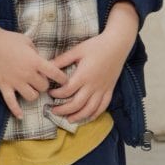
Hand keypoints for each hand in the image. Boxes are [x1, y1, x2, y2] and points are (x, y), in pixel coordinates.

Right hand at [0, 24, 70, 118]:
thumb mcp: (27, 41)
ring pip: (31, 97)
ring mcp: (15, 82)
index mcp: (35, 61)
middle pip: (43, 87)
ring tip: (31, 89)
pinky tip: (20, 116)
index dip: (62, 78)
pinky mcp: (4, 86)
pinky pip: (11, 103)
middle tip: (40, 80)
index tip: (64, 80)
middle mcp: (27, 74)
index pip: (55, 74)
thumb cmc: (8, 39)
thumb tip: (41, 61)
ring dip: (33, 94)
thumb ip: (36, 53)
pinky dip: (16, 111)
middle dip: (44, 84)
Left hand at [45, 2, 139, 124]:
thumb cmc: (96, 45)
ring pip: (90, 109)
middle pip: (77, 104)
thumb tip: (47, 65)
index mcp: (83, 75)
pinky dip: (95, 114)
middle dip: (63, 110)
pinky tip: (87, 118)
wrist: (117, 44)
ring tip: (68, 119)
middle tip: (54, 111)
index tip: (50, 92)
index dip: (56, 94)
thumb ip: (62, 60)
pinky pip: (103, 107)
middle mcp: (93, 85)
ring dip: (78, 116)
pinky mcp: (110, 90)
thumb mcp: (77, 50)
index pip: (67, 91)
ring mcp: (103, 89)